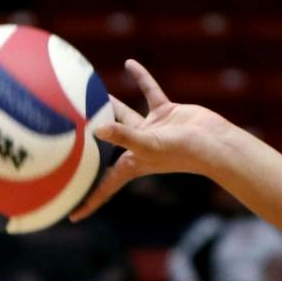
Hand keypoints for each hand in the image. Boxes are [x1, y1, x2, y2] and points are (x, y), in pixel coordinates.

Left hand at [70, 58, 227, 221]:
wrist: (211, 141)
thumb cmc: (181, 151)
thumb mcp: (147, 144)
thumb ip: (122, 136)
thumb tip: (96, 130)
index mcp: (132, 164)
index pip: (105, 186)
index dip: (90, 201)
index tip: (72, 217)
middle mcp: (139, 148)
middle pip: (108, 145)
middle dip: (92, 143)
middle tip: (70, 135)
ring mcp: (152, 131)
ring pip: (124, 115)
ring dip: (111, 105)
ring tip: (91, 93)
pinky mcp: (165, 113)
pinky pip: (149, 92)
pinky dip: (140, 78)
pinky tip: (129, 63)